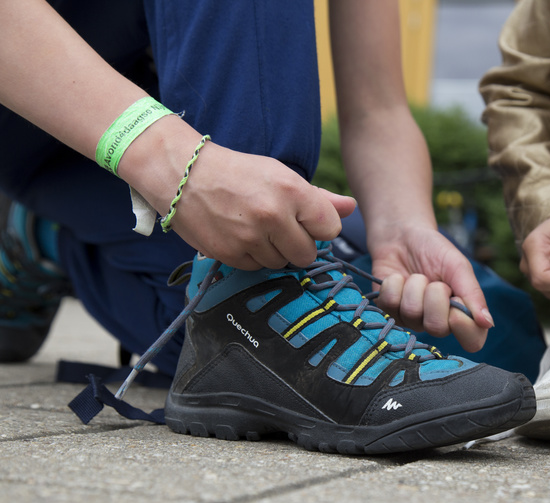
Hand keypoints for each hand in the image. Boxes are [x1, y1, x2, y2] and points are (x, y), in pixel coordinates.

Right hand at [168, 143, 355, 269]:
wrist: (184, 174)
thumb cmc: (239, 174)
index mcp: (292, 191)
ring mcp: (250, 238)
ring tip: (255, 228)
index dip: (318, 227)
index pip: (330, 229)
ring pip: (281, 264)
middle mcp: (273, 216)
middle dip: (297, 244)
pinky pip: (256, 269)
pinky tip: (239, 236)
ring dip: (273, 252)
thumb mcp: (281, 176)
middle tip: (277, 226)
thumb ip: (320, 197)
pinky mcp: (229, 254)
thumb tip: (353, 207)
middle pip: (307, 254)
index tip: (304, 219)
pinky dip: (251, 257)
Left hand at [367, 226, 492, 352]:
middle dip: (434, 296)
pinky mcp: (389, 312)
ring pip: (412, 313)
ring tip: (416, 276)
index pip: (472, 340)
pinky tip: (398, 278)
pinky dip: (394, 284)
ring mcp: (411, 320)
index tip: (456, 304)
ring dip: (414, 285)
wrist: (401, 236)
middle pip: (437, 328)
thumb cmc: (434, 251)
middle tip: (435, 282)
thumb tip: (488, 323)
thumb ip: (472, 294)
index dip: (464, 327)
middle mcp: (437, 322)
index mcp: (461, 313)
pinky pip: (390, 305)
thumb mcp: (457, 266)